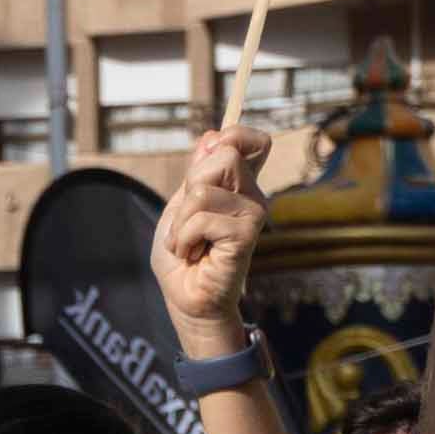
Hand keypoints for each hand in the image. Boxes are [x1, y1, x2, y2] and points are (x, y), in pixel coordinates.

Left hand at [158, 123, 273, 346]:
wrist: (184, 297)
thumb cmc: (183, 255)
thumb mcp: (181, 203)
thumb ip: (197, 171)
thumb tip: (212, 136)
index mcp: (239, 185)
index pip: (254, 141)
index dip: (234, 135)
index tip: (210, 154)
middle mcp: (253, 195)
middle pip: (225, 153)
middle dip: (192, 183)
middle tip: (189, 216)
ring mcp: (254, 215)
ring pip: (204, 189)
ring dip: (181, 220)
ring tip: (187, 242)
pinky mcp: (247, 235)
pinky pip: (203, 217)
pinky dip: (185, 237)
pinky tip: (193, 254)